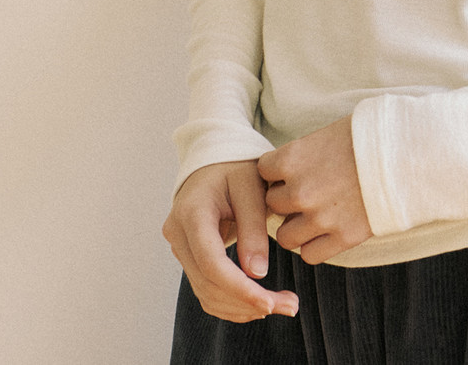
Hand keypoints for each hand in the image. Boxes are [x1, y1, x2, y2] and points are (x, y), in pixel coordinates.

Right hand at [162, 160, 298, 322]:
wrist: (215, 161)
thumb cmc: (235, 167)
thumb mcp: (251, 186)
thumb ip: (254, 226)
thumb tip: (257, 273)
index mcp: (191, 211)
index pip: (211, 261)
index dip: (239, 288)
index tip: (270, 303)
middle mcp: (178, 233)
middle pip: (208, 283)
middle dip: (248, 301)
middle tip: (290, 305)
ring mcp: (180, 247)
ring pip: (206, 293)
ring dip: (242, 307)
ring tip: (282, 305)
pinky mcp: (189, 256)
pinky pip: (207, 288)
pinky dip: (232, 301)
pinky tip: (260, 302)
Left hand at [258, 116, 371, 264]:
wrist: (406, 153)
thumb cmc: (367, 136)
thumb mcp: (327, 134)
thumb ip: (301, 155)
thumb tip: (284, 169)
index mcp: (292, 159)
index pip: (263, 171)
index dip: (276, 171)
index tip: (290, 171)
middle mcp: (300, 190)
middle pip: (272, 204)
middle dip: (286, 199)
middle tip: (306, 191)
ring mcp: (320, 217)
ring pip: (285, 236)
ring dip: (296, 226)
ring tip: (313, 215)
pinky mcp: (342, 237)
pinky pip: (309, 254)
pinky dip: (314, 245)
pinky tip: (326, 231)